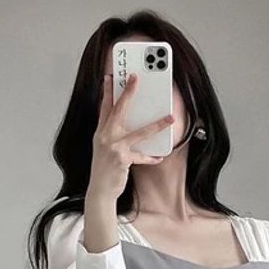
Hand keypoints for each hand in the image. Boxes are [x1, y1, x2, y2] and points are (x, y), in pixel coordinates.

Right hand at [88, 73, 175, 202]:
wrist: (99, 190)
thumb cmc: (104, 170)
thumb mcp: (103, 149)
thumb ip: (112, 136)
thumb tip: (127, 126)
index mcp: (100, 132)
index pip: (104, 107)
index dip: (107, 91)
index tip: (110, 77)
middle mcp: (105, 136)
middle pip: (119, 109)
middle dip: (128, 92)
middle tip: (135, 78)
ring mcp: (113, 147)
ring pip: (139, 132)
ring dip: (157, 125)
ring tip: (170, 118)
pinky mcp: (122, 158)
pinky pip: (141, 156)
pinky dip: (151, 158)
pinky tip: (159, 157)